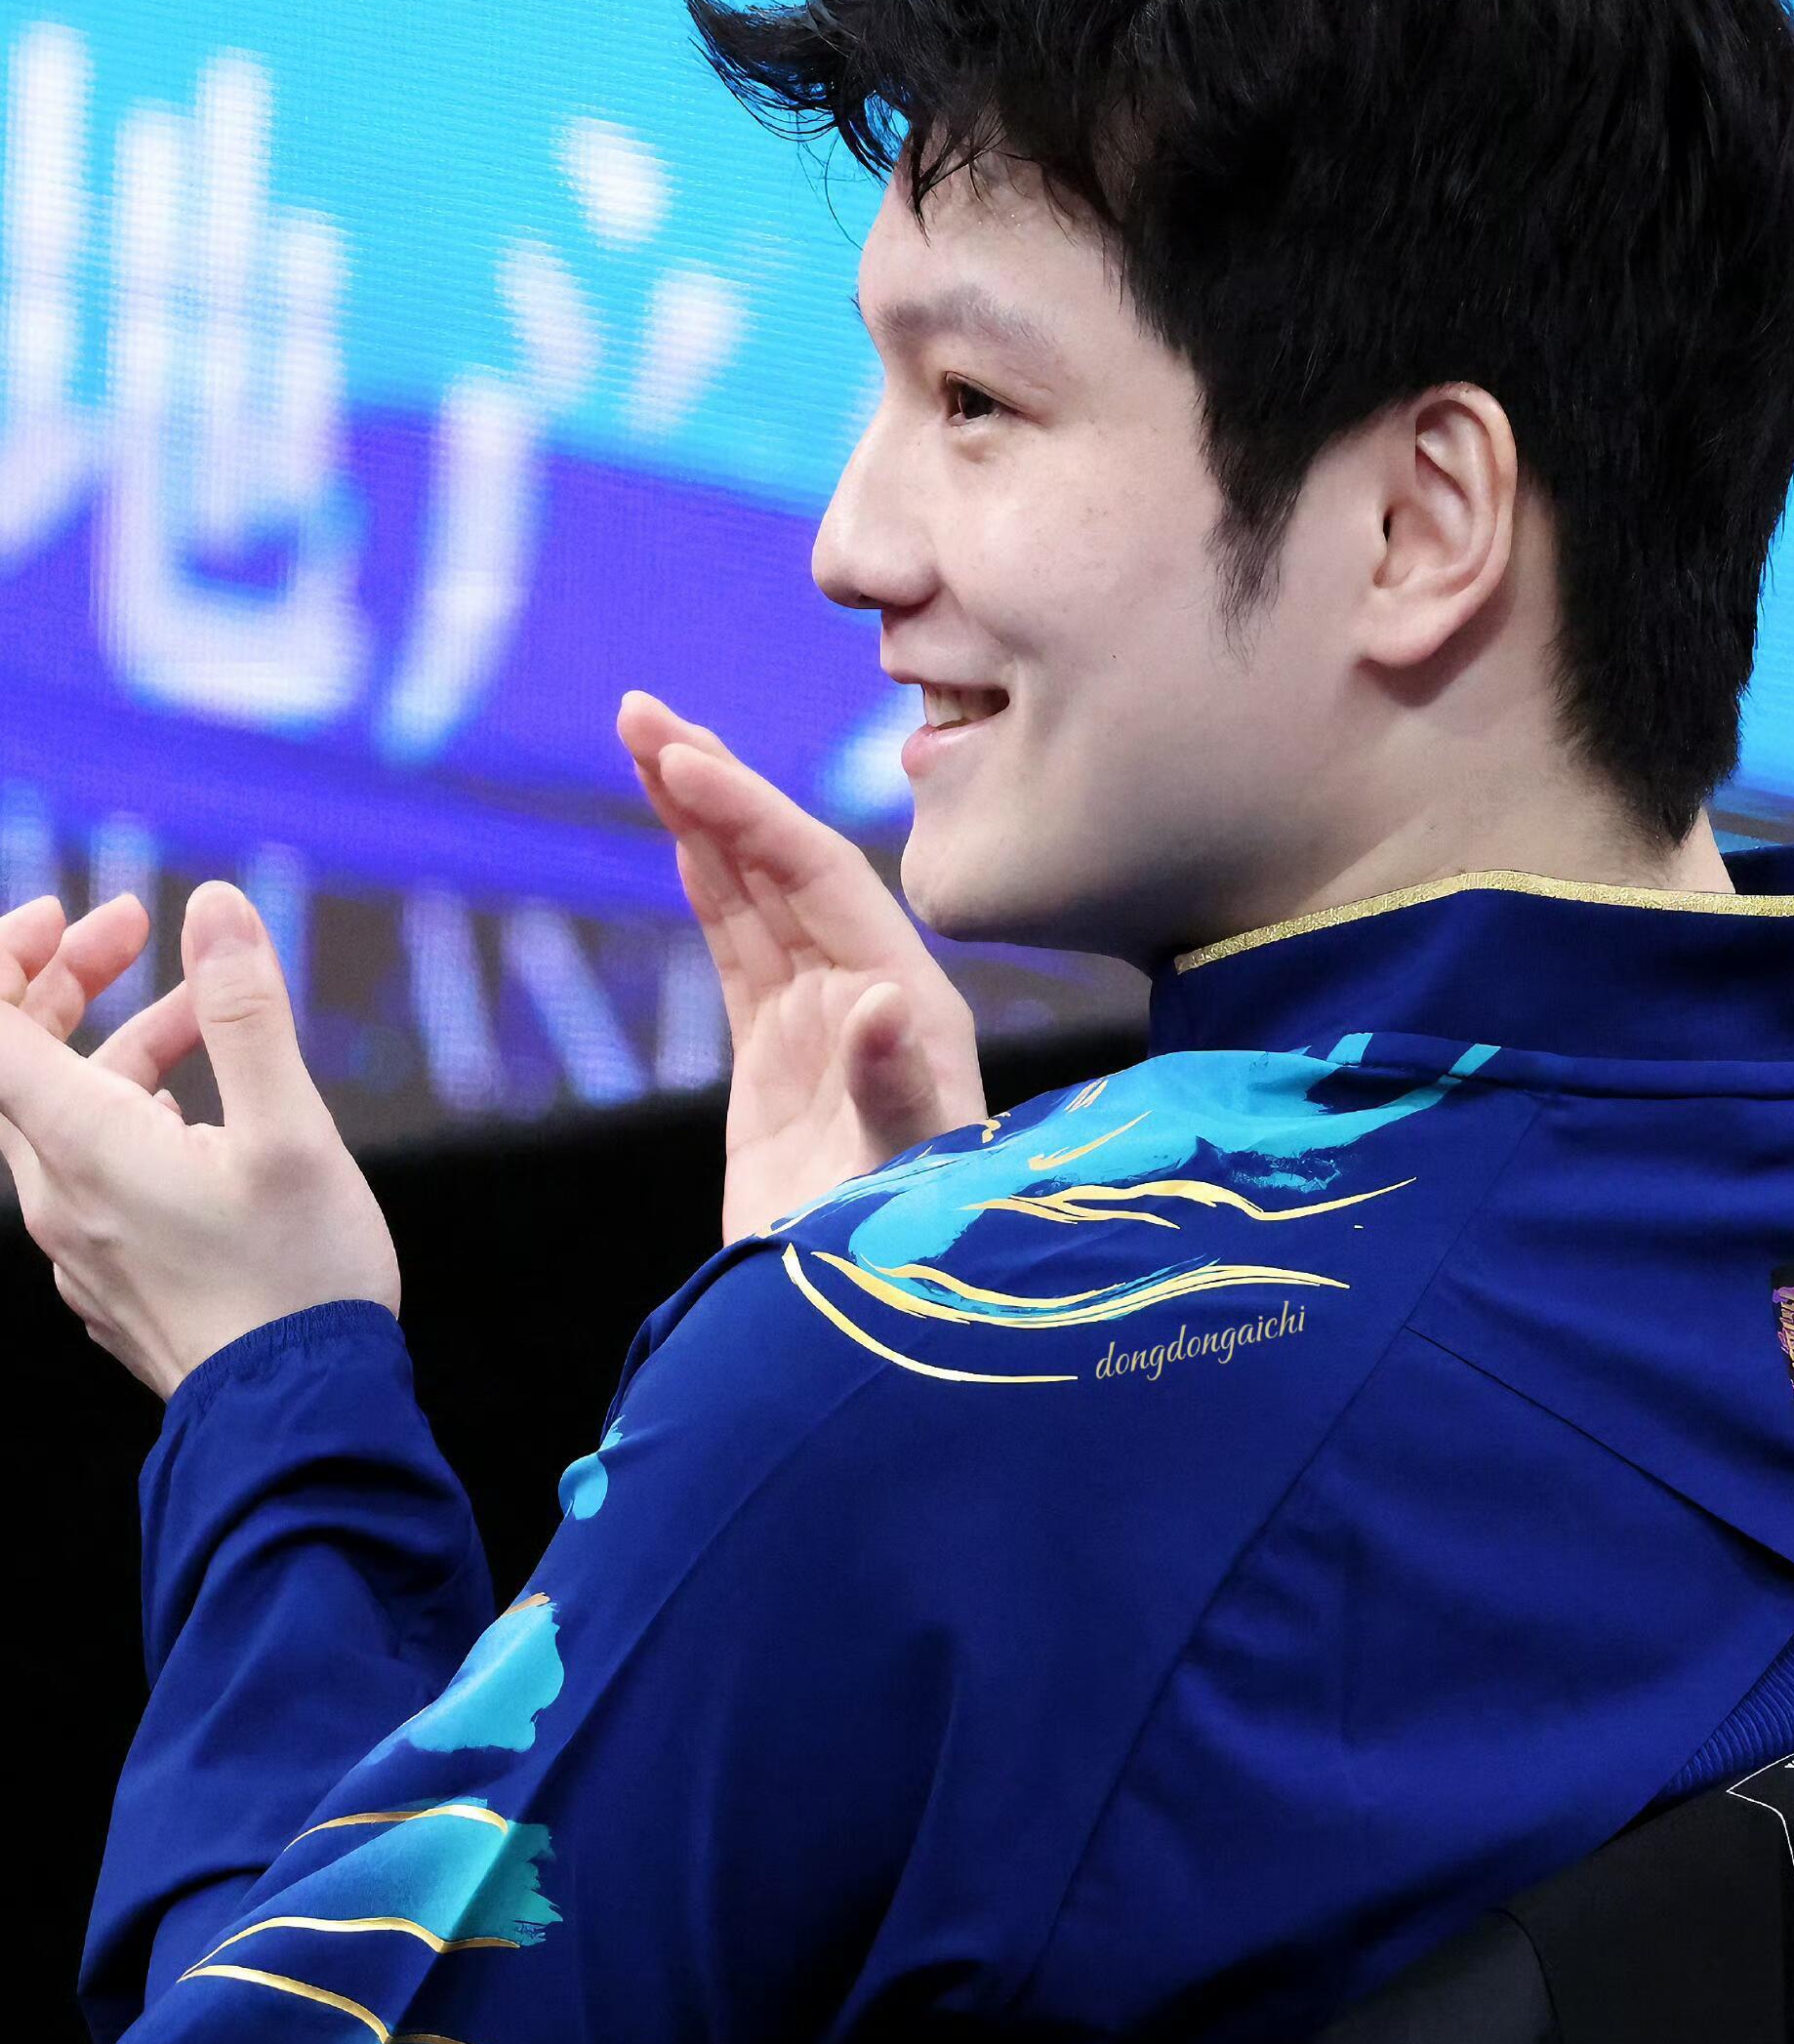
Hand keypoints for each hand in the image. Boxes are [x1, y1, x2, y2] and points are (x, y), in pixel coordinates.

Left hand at [0, 881, 399, 1398]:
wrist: (300, 1427)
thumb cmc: (299, 1282)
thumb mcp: (291, 1130)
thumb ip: (245, 1012)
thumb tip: (213, 907)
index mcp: (84, 1150)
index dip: (13, 953)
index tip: (79, 913)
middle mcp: (59, 1200)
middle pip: (18, 1065)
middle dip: (70, 981)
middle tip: (141, 930)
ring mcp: (81, 1248)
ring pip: (66, 1119)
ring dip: (122, 1048)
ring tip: (209, 1019)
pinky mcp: (113, 1281)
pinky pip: (94, 1174)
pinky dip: (134, 1114)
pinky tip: (203, 1117)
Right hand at [618, 691, 988, 1239]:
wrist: (859, 1332)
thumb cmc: (900, 1257)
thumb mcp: (905, 1176)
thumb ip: (896, 1089)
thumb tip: (877, 1002)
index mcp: (908, 999)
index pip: (820, 877)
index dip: (749, 813)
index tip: (678, 759)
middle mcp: (871, 992)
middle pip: (785, 862)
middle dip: (715, 784)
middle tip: (635, 711)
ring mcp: (822, 1020)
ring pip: (755, 893)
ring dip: (701, 818)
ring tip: (640, 740)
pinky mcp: (777, 1057)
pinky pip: (739, 946)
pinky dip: (707, 884)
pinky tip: (677, 831)